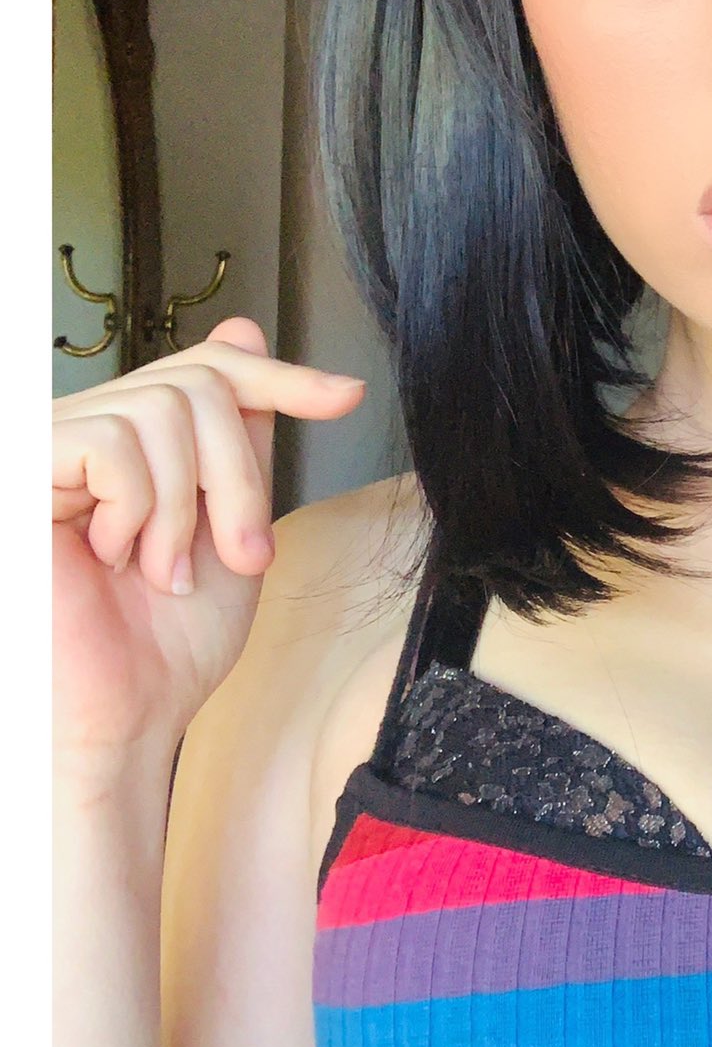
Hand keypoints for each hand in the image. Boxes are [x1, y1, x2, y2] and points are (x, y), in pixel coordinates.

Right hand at [52, 316, 366, 784]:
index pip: (207, 367)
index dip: (280, 374)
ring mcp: (52, 449)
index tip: (344, 397)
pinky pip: (111, 444)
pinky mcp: (27, 473)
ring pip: (162, 411)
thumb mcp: (230, 522)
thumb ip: (237, 438)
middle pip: (199, 385)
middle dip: (239, 476)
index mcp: (138, 442)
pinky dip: (138, 508)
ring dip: (188, 506)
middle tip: (240, 553)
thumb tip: (242, 329)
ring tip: (163, 569)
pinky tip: (117, 557)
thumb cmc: (169, 641)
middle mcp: (88, 432)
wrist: (127, 717)